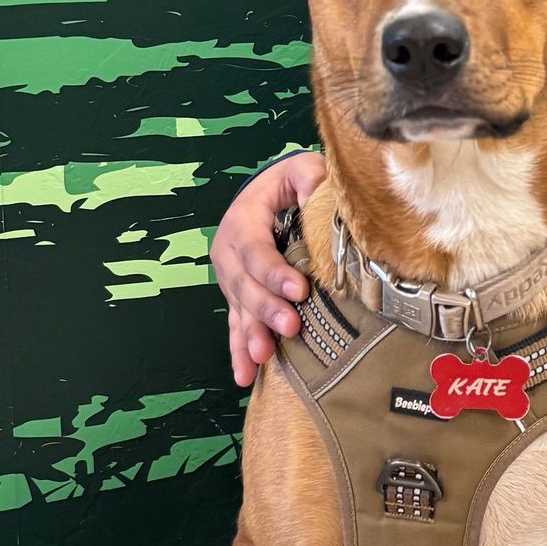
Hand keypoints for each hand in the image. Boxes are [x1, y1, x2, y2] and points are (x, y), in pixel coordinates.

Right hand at [212, 152, 324, 388]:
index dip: (274, 271)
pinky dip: (238, 350)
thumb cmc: (289, 182)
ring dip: (250, 334)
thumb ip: (309, 177)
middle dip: (266, 308)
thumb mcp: (301, 169)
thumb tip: (316, 192)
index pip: (256, 249)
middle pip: (245, 284)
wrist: (267, 193)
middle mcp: (230, 250)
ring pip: (238, 308)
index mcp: (244, 219)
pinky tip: (243, 376)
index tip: (299, 290)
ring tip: (264, 356)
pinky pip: (235, 324)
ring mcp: (231, 277)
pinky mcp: (237, 295)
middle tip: (291, 326)